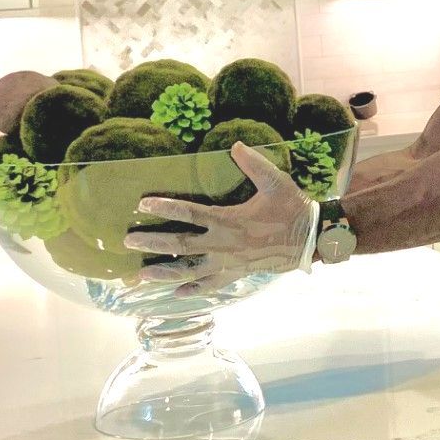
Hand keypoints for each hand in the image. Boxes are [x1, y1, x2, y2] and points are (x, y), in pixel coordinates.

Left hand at [127, 142, 314, 294]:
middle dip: (152, 243)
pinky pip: (210, 286)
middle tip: (128, 242)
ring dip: (164, 273)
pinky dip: (192, 291)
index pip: (188, 213)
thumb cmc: (292, 208)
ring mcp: (228, 264)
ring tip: (142, 274)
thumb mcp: (275, 181)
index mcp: (228, 220)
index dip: (164, 208)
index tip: (142, 205)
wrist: (310, 240)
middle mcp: (223, 245)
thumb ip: (253, 163)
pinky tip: (175, 294)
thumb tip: (234, 144)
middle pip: (179, 246)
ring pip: (189, 272)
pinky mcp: (236, 275)